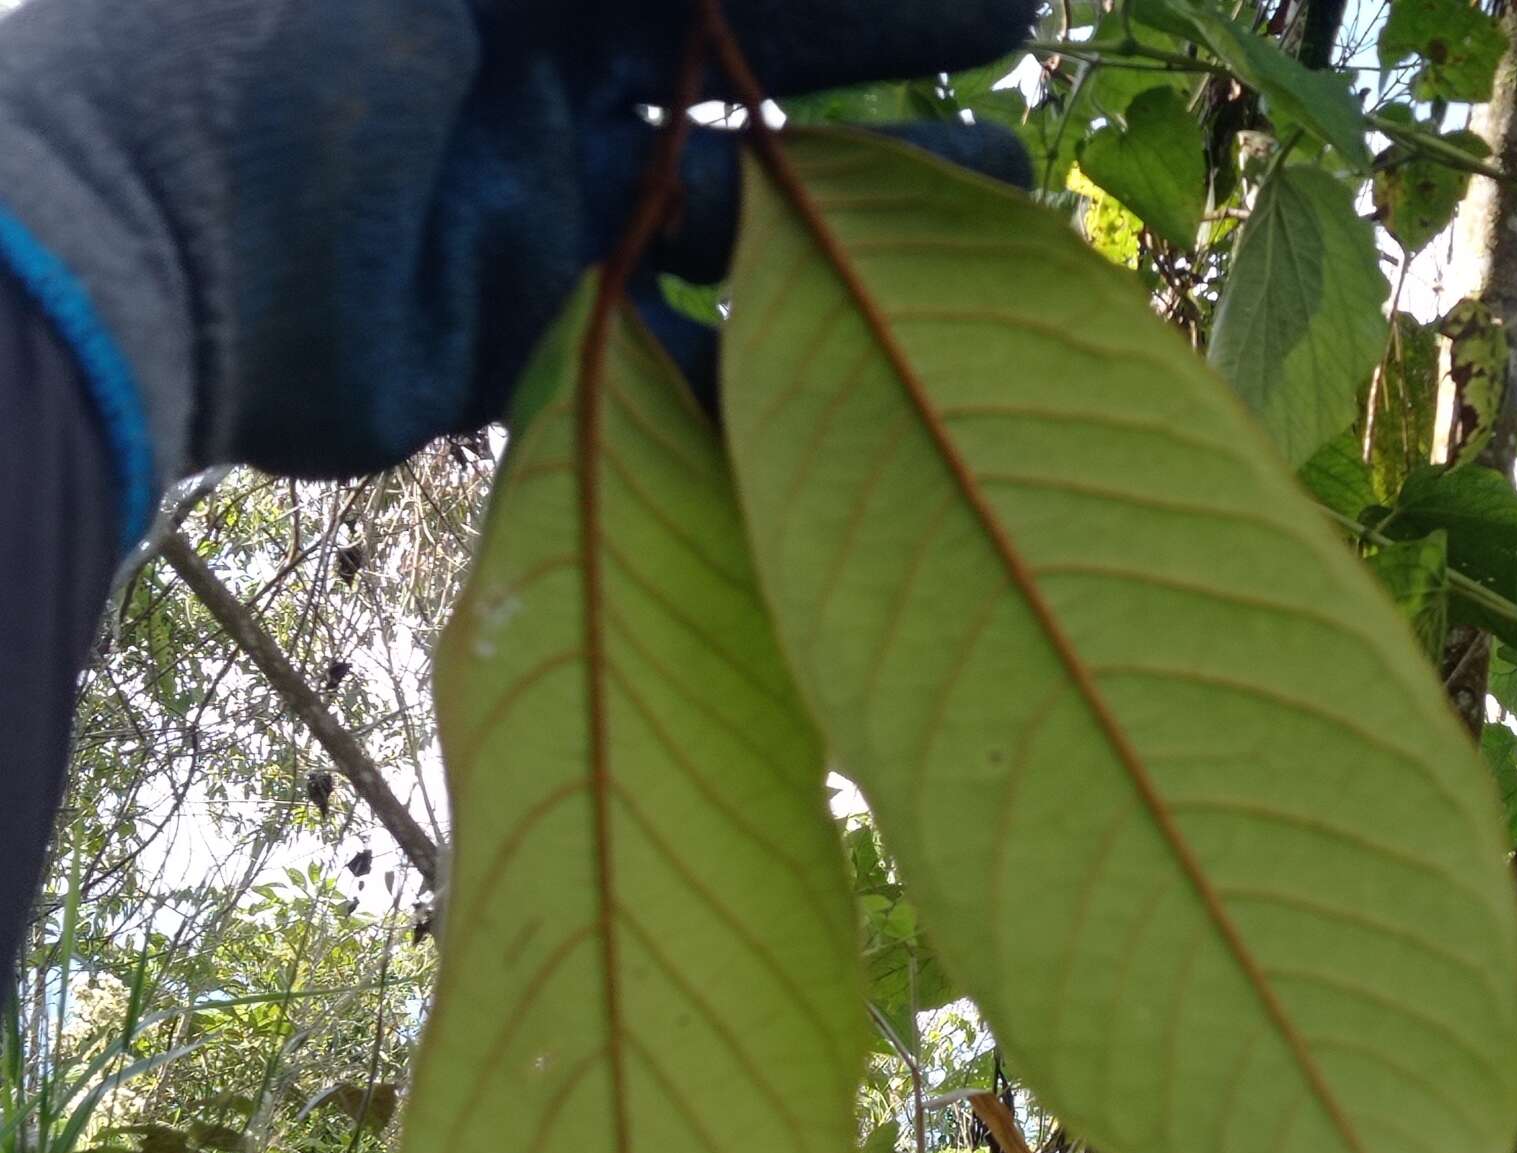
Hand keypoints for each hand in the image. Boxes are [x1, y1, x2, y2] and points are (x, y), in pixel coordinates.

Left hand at [0, 0, 1032, 526]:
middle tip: (1014, 109)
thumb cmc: (268, 39)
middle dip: (874, 88)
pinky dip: (742, 376)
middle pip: (742, 78)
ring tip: (977, 243)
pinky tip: (841, 387)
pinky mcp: (509, 340)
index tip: (994, 3)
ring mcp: (524, 213)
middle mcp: (529, 77)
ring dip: (843, 238)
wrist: (139, 253)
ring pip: (724, 222)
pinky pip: (654, 357)